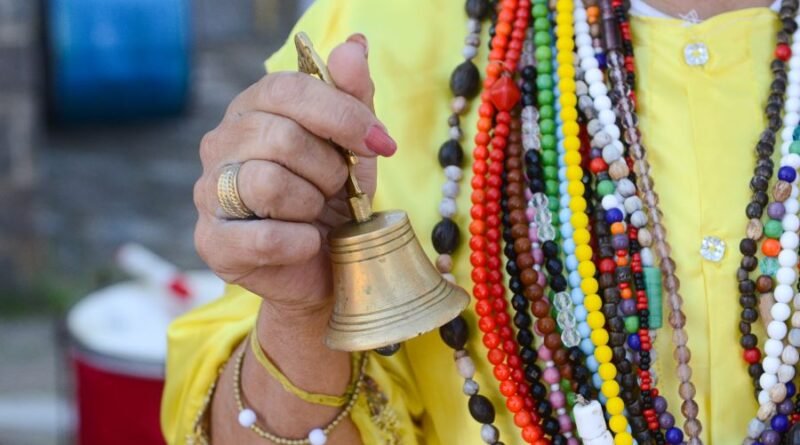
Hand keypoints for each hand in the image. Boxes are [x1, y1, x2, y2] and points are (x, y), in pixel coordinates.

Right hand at [194, 34, 395, 323]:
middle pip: (280, 137)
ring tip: (317, 215)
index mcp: (252, 108)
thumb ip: (353, 95)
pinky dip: (300, 242)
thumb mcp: (353, 145)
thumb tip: (354, 46)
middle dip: (329, 170)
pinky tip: (308, 243)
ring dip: (311, 205)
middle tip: (338, 190)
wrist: (325, 266)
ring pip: (267, 183)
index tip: (380, 143)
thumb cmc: (336, 199)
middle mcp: (220, 143)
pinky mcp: (212, 241)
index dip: (341, 114)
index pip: (288, 88)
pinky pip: (263, 237)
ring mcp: (209, 192)